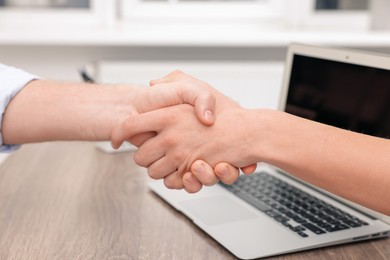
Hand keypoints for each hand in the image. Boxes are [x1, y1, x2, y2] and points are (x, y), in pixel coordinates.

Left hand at [112, 71, 256, 191]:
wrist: (249, 132)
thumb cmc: (226, 112)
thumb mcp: (198, 88)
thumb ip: (173, 83)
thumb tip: (152, 84)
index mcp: (168, 115)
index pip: (129, 125)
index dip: (118, 134)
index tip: (114, 141)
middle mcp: (170, 136)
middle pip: (139, 156)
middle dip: (145, 156)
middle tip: (156, 150)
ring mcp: (180, 156)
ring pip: (153, 172)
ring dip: (161, 169)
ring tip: (173, 159)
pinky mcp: (191, 171)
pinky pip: (171, 182)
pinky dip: (174, 179)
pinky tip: (183, 168)